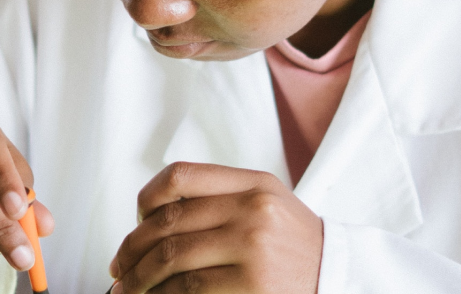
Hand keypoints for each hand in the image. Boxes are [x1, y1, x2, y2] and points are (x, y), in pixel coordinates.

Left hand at [109, 162, 322, 293]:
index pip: (180, 176)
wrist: (341, 278)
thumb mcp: (267, 204)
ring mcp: (254, 248)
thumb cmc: (295, 246)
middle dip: (132, 248)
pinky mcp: (253, 286)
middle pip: (168, 222)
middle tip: (119, 267)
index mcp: (253, 183)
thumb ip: (219, 198)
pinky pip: (188, 290)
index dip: (146, 199)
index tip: (136, 222)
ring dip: (140, 277)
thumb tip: (149, 219)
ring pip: (172, 257)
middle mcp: (253, 210)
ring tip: (128, 288)